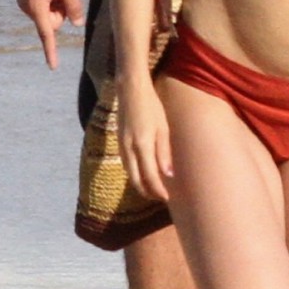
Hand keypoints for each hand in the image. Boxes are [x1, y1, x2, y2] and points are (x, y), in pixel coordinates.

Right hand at [16, 0, 82, 68]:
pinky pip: (43, 7)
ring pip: (48, 14)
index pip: (46, 34)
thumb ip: (74, 6)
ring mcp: (24, 3)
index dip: (51, 51)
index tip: (53, 66)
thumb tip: (78, 25)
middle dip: (61, 12)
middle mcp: (27, 8)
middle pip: (53, 22)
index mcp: (36, 7)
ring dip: (55, 3)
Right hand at [117, 80, 172, 202]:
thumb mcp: (163, 128)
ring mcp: (121, 146)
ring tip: (154, 190)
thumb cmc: (151, 107)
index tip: (167, 198)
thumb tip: (168, 175)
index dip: (158, 190)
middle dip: (148, 193)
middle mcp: (129, 148)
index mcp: (142, 145)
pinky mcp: (119, 143)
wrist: (131, 90)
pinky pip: (126, 165)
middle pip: (136, 180)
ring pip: (130, 174)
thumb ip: (164, 153)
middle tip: (160, 198)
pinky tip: (143, 175)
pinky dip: (135, 175)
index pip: (150, 177)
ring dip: (141, 185)